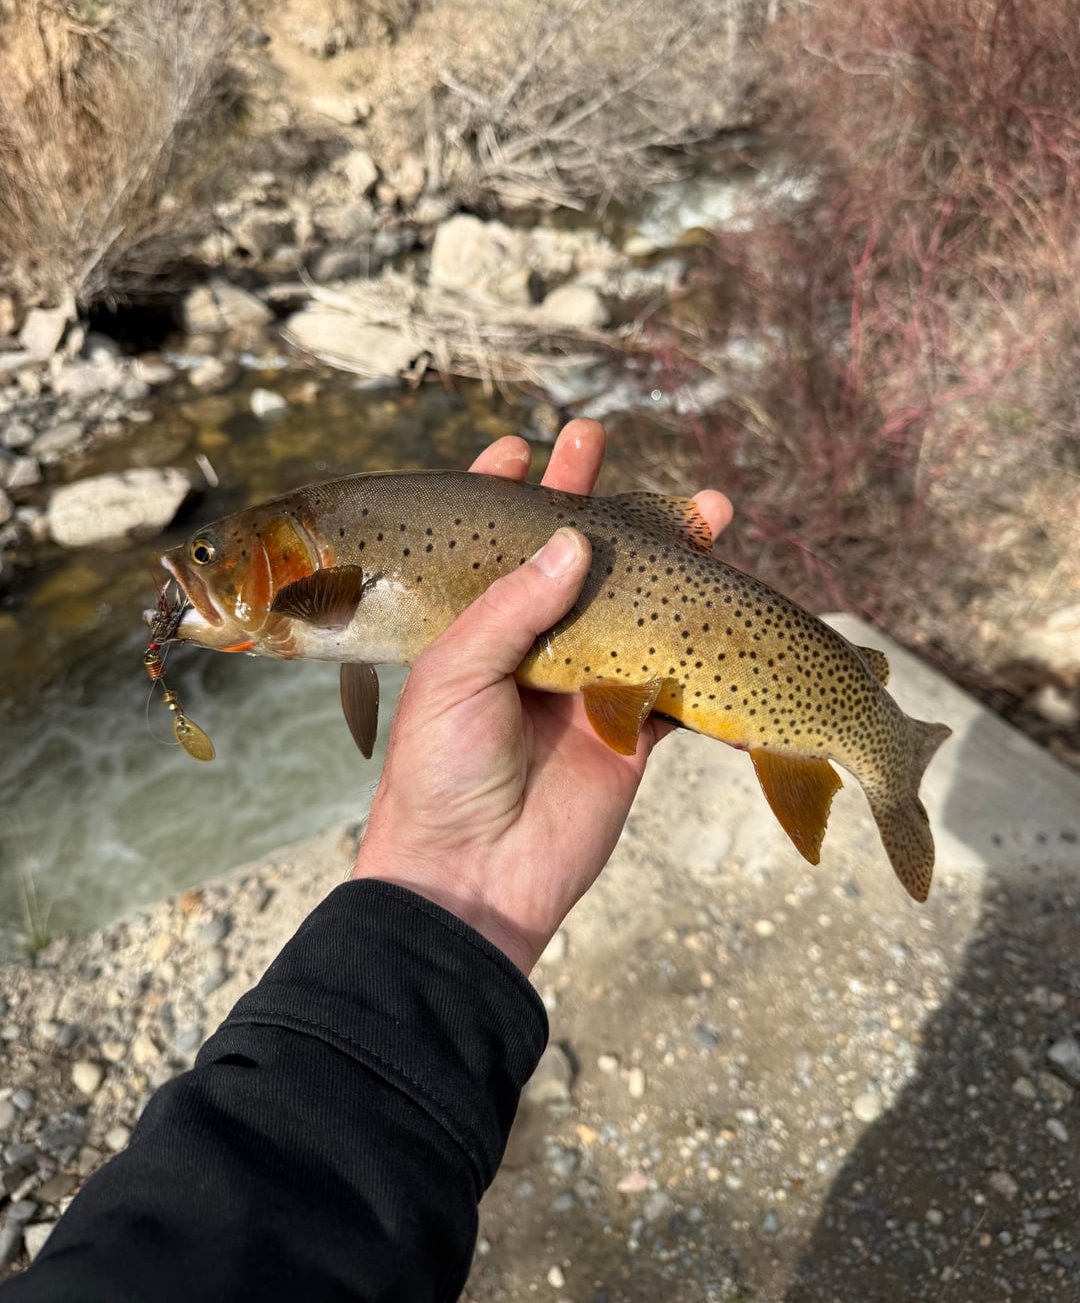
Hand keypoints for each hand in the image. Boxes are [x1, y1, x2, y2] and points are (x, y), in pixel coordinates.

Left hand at [351, 420, 731, 973]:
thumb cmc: (439, 772)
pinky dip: (708, 653)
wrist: (471, 879)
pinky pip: (680, 684)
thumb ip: (515, 606)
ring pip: (639, 612)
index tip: (525, 447)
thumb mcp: (454, 675)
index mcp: (476, 630)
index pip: (494, 548)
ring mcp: (588, 687)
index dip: (508, 495)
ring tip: (708, 512)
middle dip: (600, 505)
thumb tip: (574, 541)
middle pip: (577, 563)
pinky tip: (734, 605)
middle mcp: (534, 649)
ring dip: (674, 566)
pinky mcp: (633, 731)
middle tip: (610, 442)